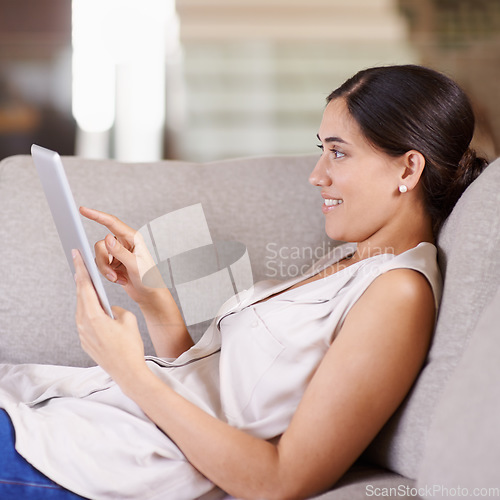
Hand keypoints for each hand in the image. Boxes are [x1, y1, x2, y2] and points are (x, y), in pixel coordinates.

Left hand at [73, 249, 146, 381]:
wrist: (128, 373)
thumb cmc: (131, 346)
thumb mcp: (128, 320)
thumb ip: (116, 309)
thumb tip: (109, 309)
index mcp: (94, 316)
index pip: (85, 286)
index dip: (80, 268)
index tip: (75, 254)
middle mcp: (83, 324)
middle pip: (80, 296)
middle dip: (80, 278)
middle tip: (79, 262)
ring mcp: (82, 334)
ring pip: (81, 308)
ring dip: (84, 295)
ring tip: (87, 281)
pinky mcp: (85, 342)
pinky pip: (84, 320)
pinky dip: (88, 310)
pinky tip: (93, 306)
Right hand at [80, 206, 165, 306]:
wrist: (150, 295)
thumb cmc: (149, 278)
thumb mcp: (135, 265)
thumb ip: (120, 251)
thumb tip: (107, 238)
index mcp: (133, 238)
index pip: (112, 223)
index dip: (97, 215)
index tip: (83, 210)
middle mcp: (124, 243)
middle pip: (101, 245)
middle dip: (103, 262)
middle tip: (113, 274)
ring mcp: (118, 253)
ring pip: (99, 256)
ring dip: (106, 270)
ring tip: (118, 279)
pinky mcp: (114, 263)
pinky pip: (101, 265)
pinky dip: (108, 275)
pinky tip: (120, 279)